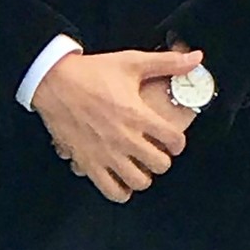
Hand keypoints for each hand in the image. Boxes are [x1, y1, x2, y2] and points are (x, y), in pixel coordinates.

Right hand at [33, 47, 202, 202]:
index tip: (174, 140)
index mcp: (138, 115)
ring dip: (144, 176)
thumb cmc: (92, 73)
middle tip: (156, 152)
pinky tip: (122, 180)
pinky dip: (120, 190)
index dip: (179, 142)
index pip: (174, 140)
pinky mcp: (87, 163)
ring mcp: (106, 154)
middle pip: (160, 165)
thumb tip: (196, 58)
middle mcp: (124, 138)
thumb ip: (168, 62)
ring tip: (140, 166)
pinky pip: (111, 190)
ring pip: (138, 182)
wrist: (54, 82)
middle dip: (163, 159)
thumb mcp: (132, 63)